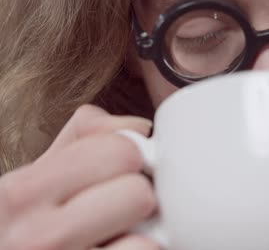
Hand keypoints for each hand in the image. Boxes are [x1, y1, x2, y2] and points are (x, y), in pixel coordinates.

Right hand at [0, 105, 158, 249]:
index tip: (121, 173)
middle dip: (138, 200)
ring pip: (148, 241)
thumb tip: (138, 128)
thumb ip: (83, 139)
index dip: (130, 159)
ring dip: (145, 240)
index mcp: (21, 192)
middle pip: (138, 193)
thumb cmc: (26, 230)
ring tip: (120, 241)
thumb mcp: (36, 181)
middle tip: (121, 215)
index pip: (117, 149)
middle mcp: (35, 237)